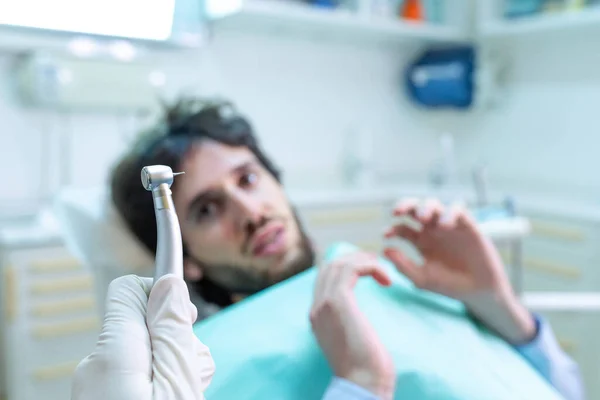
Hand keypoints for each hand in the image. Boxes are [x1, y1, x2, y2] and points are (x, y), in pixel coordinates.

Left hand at [71, 274, 214, 399]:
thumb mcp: (177, 385)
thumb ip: (173, 333)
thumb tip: (168, 283)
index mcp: (112, 351)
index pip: (130, 289)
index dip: (165, 296)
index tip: (188, 321)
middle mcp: (96, 363)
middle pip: (146, 326)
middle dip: (177, 344)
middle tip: (188, 379)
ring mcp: (95, 387)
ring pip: (146, 355)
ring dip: (171, 369)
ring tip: (179, 396)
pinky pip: (136, 379)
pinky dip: (158, 387)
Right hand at [310, 252, 394, 399]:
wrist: (361, 384)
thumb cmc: (365, 370)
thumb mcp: (351, 342)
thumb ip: (348, 324)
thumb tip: (359, 317)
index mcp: (317, 317)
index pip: (324, 279)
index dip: (345, 268)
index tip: (368, 271)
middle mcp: (316, 307)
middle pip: (329, 266)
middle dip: (353, 259)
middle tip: (376, 264)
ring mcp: (324, 303)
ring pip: (338, 263)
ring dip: (363, 261)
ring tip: (382, 269)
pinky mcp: (338, 301)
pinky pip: (351, 269)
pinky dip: (370, 267)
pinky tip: (387, 280)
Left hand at [383, 198, 535, 344]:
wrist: (478, 292)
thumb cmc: (449, 286)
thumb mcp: (422, 279)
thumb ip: (403, 266)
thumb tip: (385, 249)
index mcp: (419, 241)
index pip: (401, 227)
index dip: (392, 228)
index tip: (387, 235)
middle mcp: (432, 231)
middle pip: (415, 209)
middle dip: (405, 205)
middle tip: (397, 212)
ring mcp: (449, 226)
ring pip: (434, 205)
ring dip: (426, 207)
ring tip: (422, 218)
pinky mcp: (468, 225)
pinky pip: (458, 210)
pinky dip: (449, 212)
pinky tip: (444, 225)